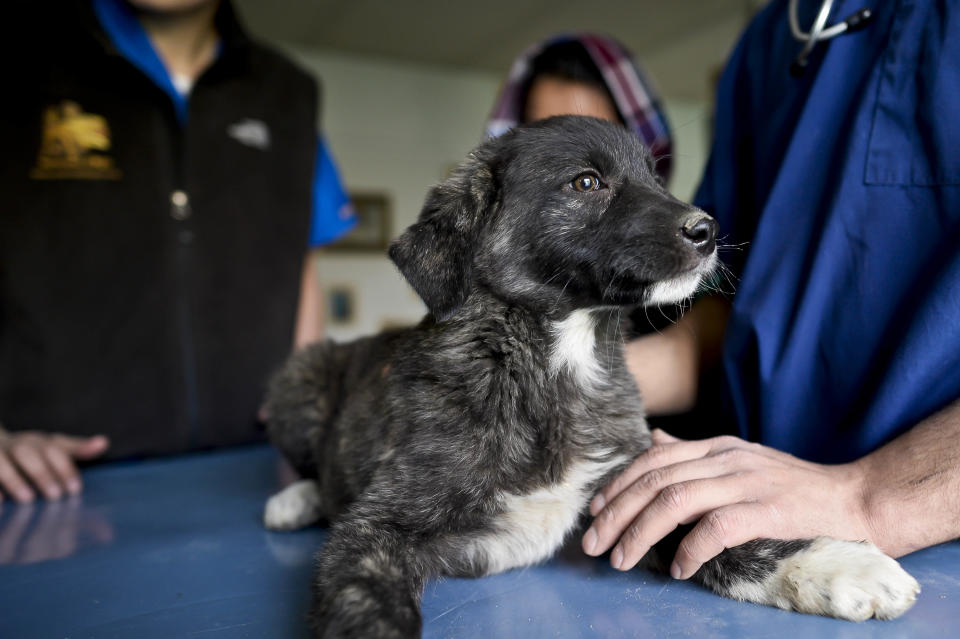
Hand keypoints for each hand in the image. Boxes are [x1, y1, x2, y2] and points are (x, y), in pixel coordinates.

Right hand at [0, 429, 108, 502]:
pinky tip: (0, 503)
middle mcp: (17, 446)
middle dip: (42, 474)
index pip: (55, 451)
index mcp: (39, 442)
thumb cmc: (34, 450)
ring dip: (14, 480)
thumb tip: (104, 442)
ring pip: (1, 462)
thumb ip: (79, 449)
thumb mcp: (56, 446)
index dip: (65, 469)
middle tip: (55, 496)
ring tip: (28, 499)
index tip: (75, 490)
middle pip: (29, 455)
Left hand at [581, 429, 872, 579]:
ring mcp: (747, 481)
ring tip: (622, 559)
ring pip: (676, 501)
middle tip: (595, 544)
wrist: (857, 500)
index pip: (653, 459)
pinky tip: (678, 568)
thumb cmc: (795, 488)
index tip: (595, 512)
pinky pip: (717, 527)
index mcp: (717, 446)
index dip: (619, 484)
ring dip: (641, 532)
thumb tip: (653, 442)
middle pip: (655, 480)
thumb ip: (695, 455)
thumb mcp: (741, 460)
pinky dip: (691, 548)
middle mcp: (726, 458)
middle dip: (617, 513)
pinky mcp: (768, 510)